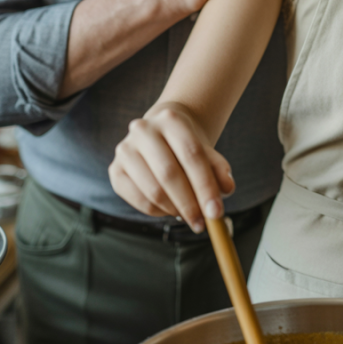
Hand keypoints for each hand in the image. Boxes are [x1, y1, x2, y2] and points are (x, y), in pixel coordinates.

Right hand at [108, 106, 233, 231]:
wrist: (162, 136)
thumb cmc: (188, 147)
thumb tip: (227, 189)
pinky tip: (170, 210)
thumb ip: (219, 169)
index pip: (192, 154)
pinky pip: (138, 200)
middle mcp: (143, 130)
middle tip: (203, 224)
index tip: (216, 213)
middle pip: (169, 173)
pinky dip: (158, 212)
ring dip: (175, 210)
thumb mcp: (207, 152)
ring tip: (189, 216)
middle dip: (189, 204)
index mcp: (171, 119)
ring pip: (153, 190)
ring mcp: (125, 149)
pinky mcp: (115, 170)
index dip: (205, 186)